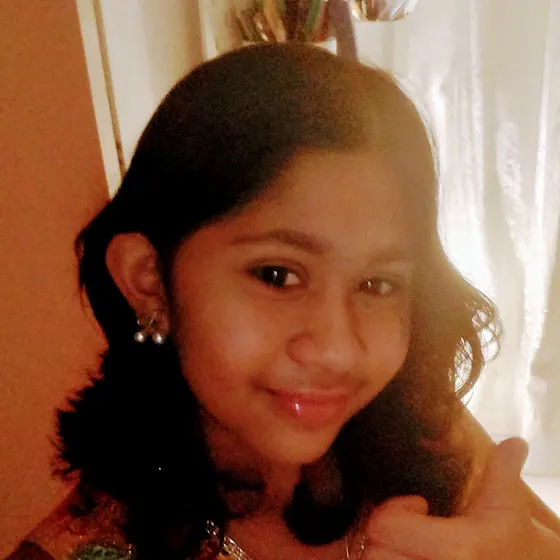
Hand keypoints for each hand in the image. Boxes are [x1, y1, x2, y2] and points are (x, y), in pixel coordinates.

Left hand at [365, 438, 558, 558]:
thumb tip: (515, 443)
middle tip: (407, 524)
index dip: (395, 508)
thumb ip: (503, 469)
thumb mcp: (508, 504)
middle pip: (375, 552)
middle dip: (386, 532)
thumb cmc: (512, 541)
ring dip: (386, 551)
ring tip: (407, 542)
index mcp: (458, 549)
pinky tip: (410, 554)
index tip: (419, 504)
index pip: (386, 527)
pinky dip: (392, 559)